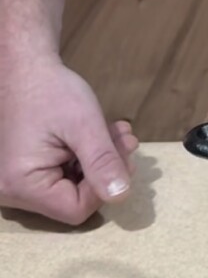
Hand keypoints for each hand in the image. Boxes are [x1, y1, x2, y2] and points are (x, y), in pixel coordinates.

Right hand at [0, 52, 138, 223]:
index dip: (104, 186)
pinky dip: (84, 158)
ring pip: (71, 187)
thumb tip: (121, 197)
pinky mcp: (23, 172)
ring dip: (100, 161)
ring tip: (118, 132)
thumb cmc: (50, 91)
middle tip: (126, 139)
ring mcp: (15, 183)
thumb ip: (102, 162)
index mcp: (20, 185)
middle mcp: (11, 192)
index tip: (123, 154)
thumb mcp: (84, 126)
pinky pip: (61, 176)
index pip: (75, 210)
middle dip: (106, 169)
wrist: (24, 67)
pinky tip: (100, 135)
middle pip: (73, 200)